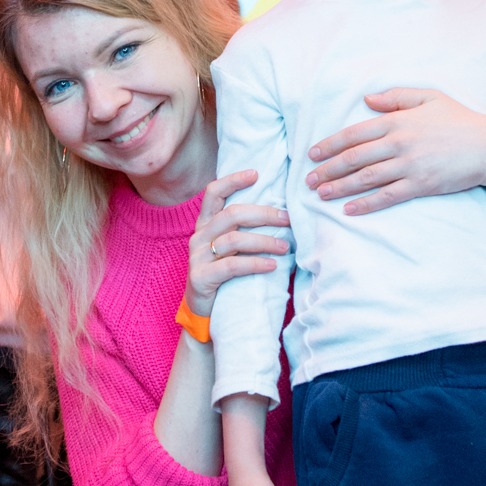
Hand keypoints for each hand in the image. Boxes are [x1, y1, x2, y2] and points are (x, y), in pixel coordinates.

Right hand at [186, 170, 289, 315]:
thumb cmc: (224, 276)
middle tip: (287, 219)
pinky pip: (232, 266)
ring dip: (264, 241)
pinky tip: (272, 265)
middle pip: (232, 214)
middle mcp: (199, 236)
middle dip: (263, 214)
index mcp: (206, 224)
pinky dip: (255, 263)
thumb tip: (281, 214)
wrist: (204, 312)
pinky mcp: (200, 277)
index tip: (256, 173)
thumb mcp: (230, 249)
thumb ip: (243, 230)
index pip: (214, 192)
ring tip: (285, 247)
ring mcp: (198, 257)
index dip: (233, 180)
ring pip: (234, 239)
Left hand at [305, 89, 485, 214]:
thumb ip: (396, 97)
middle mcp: (400, 143)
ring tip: (321, 194)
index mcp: (398, 121)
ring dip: (340, 187)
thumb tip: (366, 99)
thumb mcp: (429, 97)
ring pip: (366, 178)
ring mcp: (410, 166)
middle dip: (329, 169)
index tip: (314, 154)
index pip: (355, 134)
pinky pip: (387, 196)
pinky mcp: (421, 185)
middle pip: (355, 158)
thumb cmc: (459, 120)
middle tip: (310, 179)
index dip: (331, 145)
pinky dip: (366, 204)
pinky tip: (349, 209)